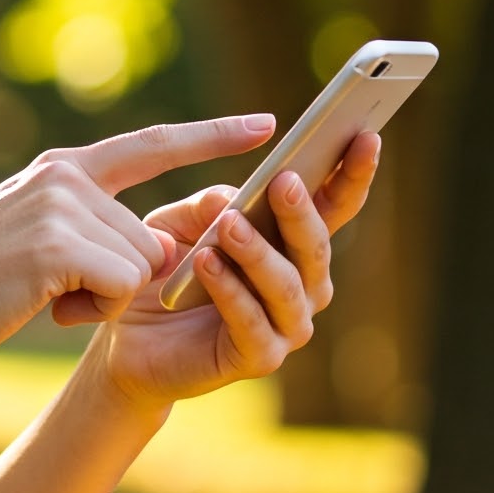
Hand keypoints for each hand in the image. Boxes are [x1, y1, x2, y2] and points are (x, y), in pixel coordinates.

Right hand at [0, 114, 277, 373]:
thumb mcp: (41, 241)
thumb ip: (99, 230)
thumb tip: (164, 248)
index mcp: (64, 168)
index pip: (154, 144)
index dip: (213, 136)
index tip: (266, 125)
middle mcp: (68, 176)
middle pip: (151, 236)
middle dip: (121, 279)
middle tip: (55, 291)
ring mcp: (62, 206)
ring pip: (142, 264)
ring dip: (103, 297)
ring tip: (43, 296)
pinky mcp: (59, 245)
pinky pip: (123, 287)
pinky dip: (93, 310)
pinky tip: (46, 307)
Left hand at [89, 132, 381, 409]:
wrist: (129, 339)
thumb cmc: (167, 272)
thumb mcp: (176, 223)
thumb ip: (204, 207)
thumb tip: (233, 199)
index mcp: (292, 244)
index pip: (333, 206)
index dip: (352, 173)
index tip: (364, 134)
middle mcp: (301, 285)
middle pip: (316, 247)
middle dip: (303, 213)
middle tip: (284, 181)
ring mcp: (285, 325)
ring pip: (287, 286)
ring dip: (259, 253)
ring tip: (230, 225)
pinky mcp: (257, 358)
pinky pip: (252, 323)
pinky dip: (230, 291)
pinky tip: (206, 263)